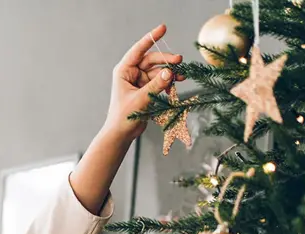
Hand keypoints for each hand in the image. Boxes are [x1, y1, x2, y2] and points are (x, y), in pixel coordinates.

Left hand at [103, 24, 184, 142]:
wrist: (121, 134)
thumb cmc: (124, 117)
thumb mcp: (141, 99)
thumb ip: (156, 85)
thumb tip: (170, 71)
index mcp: (124, 71)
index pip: (138, 50)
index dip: (151, 38)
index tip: (163, 28)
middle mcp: (131, 73)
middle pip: (152, 60)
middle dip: (166, 60)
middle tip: (179, 61)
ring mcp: (139, 81)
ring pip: (158, 71)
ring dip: (170, 73)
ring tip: (182, 76)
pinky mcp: (146, 90)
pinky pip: (160, 81)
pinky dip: (168, 82)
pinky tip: (175, 85)